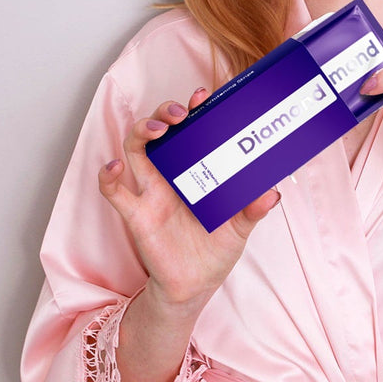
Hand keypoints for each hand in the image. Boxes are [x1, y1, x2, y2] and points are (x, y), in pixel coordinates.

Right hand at [98, 88, 279, 313]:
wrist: (196, 286)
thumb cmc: (217, 249)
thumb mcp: (241, 227)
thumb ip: (254, 209)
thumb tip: (273, 192)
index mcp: (197, 167)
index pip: (191, 128)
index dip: (194, 108)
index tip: (203, 94)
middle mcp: (171, 173)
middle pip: (159, 129)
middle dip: (164, 112)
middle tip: (180, 112)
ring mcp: (152, 191)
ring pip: (136, 149)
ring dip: (141, 131)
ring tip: (156, 129)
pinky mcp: (138, 215)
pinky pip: (114, 193)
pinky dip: (109, 177)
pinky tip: (114, 167)